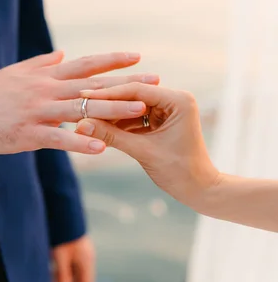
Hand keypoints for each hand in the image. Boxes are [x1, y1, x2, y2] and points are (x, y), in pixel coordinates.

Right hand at [0, 51, 158, 154]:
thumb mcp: (17, 71)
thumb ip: (42, 63)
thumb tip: (62, 54)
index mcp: (47, 76)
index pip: (86, 64)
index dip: (112, 60)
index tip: (137, 56)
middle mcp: (48, 90)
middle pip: (93, 85)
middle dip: (125, 82)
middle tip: (154, 80)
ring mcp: (40, 111)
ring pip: (83, 109)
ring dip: (114, 109)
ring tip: (141, 110)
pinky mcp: (31, 133)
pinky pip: (60, 139)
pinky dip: (81, 142)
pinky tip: (102, 147)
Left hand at [51, 235, 94, 281]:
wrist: (63, 212)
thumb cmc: (62, 235)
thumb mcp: (60, 257)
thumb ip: (63, 276)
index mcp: (86, 262)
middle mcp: (86, 258)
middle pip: (80, 281)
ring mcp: (81, 252)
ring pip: (74, 273)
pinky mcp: (74, 247)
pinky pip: (70, 265)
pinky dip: (62, 274)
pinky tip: (51, 277)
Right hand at [75, 83, 218, 206]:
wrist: (200, 190)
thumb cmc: (179, 172)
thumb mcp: (143, 152)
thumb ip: (112, 136)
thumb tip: (81, 125)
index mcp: (178, 100)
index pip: (137, 91)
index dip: (108, 94)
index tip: (84, 95)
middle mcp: (175, 99)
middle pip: (133, 96)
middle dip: (108, 103)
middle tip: (81, 103)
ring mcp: (169, 109)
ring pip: (132, 107)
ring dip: (111, 114)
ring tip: (86, 117)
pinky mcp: (162, 120)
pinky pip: (136, 118)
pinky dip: (120, 124)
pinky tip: (98, 126)